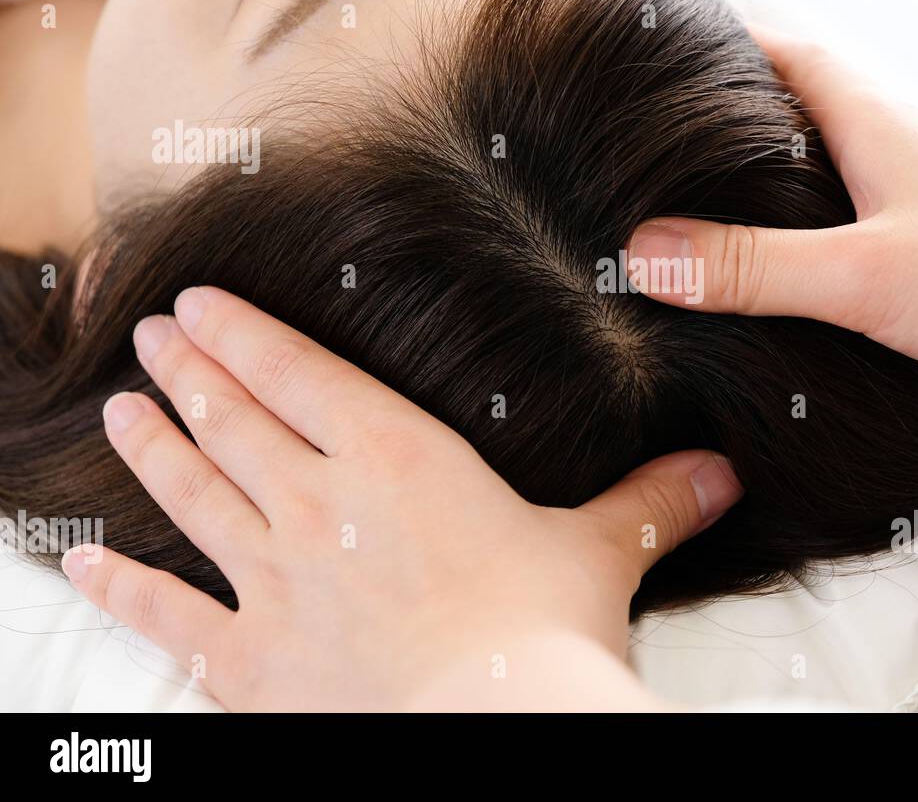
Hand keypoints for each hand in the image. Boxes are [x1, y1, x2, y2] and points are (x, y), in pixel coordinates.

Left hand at [61, 287, 741, 710]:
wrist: (494, 723)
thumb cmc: (541, 632)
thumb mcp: (603, 551)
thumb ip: (654, 501)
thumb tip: (722, 472)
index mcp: (396, 456)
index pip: (297, 374)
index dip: (243, 333)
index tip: (199, 303)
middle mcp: (318, 503)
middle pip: (232, 419)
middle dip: (186, 372)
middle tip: (149, 337)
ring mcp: (274, 580)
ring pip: (192, 495)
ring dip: (150, 448)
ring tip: (119, 409)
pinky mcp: (252, 659)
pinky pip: (170, 617)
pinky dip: (123, 589)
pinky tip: (85, 568)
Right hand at [627, 26, 917, 403]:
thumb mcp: (863, 278)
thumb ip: (755, 268)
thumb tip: (647, 257)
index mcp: (877, 123)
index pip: (786, 56)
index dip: (723, 50)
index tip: (664, 65)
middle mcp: (907, 142)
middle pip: (809, 107)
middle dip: (742, 122)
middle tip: (676, 156)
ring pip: (844, 165)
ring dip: (788, 180)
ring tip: (725, 219)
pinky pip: (876, 216)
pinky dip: (832, 230)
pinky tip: (812, 279)